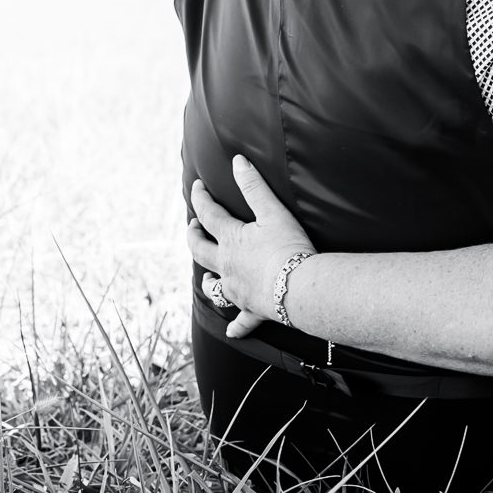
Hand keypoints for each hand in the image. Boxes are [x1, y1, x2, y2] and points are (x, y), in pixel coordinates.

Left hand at [185, 155, 317, 336]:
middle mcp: (227, 267)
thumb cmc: (288, 248)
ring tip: (206, 276)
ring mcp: (238, 291)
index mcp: (231, 241)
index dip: (201, 199)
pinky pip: (241, 321)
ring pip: (215, 287)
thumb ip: (254, 187)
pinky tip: (233, 331)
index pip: (209, 215)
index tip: (197, 187)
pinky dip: (237, 326)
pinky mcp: (253, 310)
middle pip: (201, 251)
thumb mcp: (272, 212)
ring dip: (209, 281)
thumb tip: (237, 161)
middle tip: (193, 227)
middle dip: (194, 237)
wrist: (299, 288)